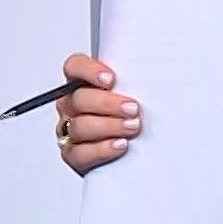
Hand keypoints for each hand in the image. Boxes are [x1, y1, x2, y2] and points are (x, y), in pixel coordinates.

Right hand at [54, 53, 140, 175]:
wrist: (134, 154)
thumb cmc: (132, 116)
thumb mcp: (132, 94)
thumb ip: (132, 82)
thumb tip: (153, 75)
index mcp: (82, 84)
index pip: (74, 67)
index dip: (89, 71)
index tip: (111, 79)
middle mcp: (72, 106)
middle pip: (78, 99)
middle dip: (107, 103)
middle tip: (132, 108)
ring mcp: (70, 131)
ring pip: (79, 127)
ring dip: (109, 126)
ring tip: (132, 127)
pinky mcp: (73, 156)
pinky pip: (80, 153)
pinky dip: (101, 149)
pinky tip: (120, 145)